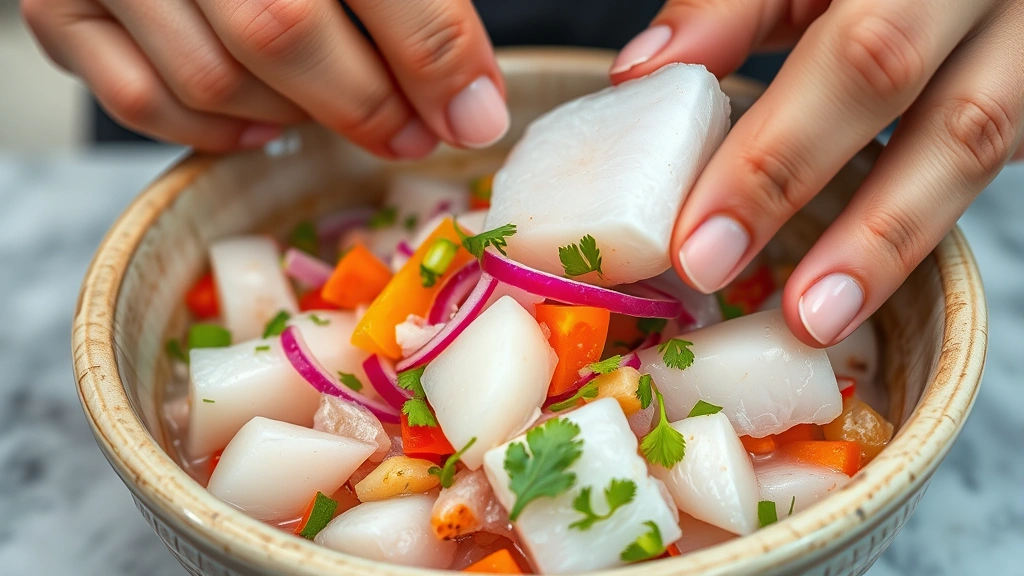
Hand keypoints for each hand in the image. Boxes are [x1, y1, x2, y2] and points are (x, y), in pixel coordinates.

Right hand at [22, 0, 508, 155]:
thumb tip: (473, 105)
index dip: (435, 56)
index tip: (475, 116)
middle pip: (283, 32)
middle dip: (368, 104)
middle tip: (416, 133)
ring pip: (214, 79)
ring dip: (294, 117)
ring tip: (340, 113)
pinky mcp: (57, 6)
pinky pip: (140, 103)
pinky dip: (215, 130)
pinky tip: (264, 119)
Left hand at [611, 0, 1023, 345]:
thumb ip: (730, 7)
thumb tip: (642, 71)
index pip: (858, 59)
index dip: (775, 159)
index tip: (698, 244)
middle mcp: (995, 1)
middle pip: (946, 120)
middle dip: (851, 226)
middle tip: (765, 297)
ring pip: (985, 150)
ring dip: (894, 243)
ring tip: (817, 319)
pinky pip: (994, 157)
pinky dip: (915, 219)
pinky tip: (857, 273)